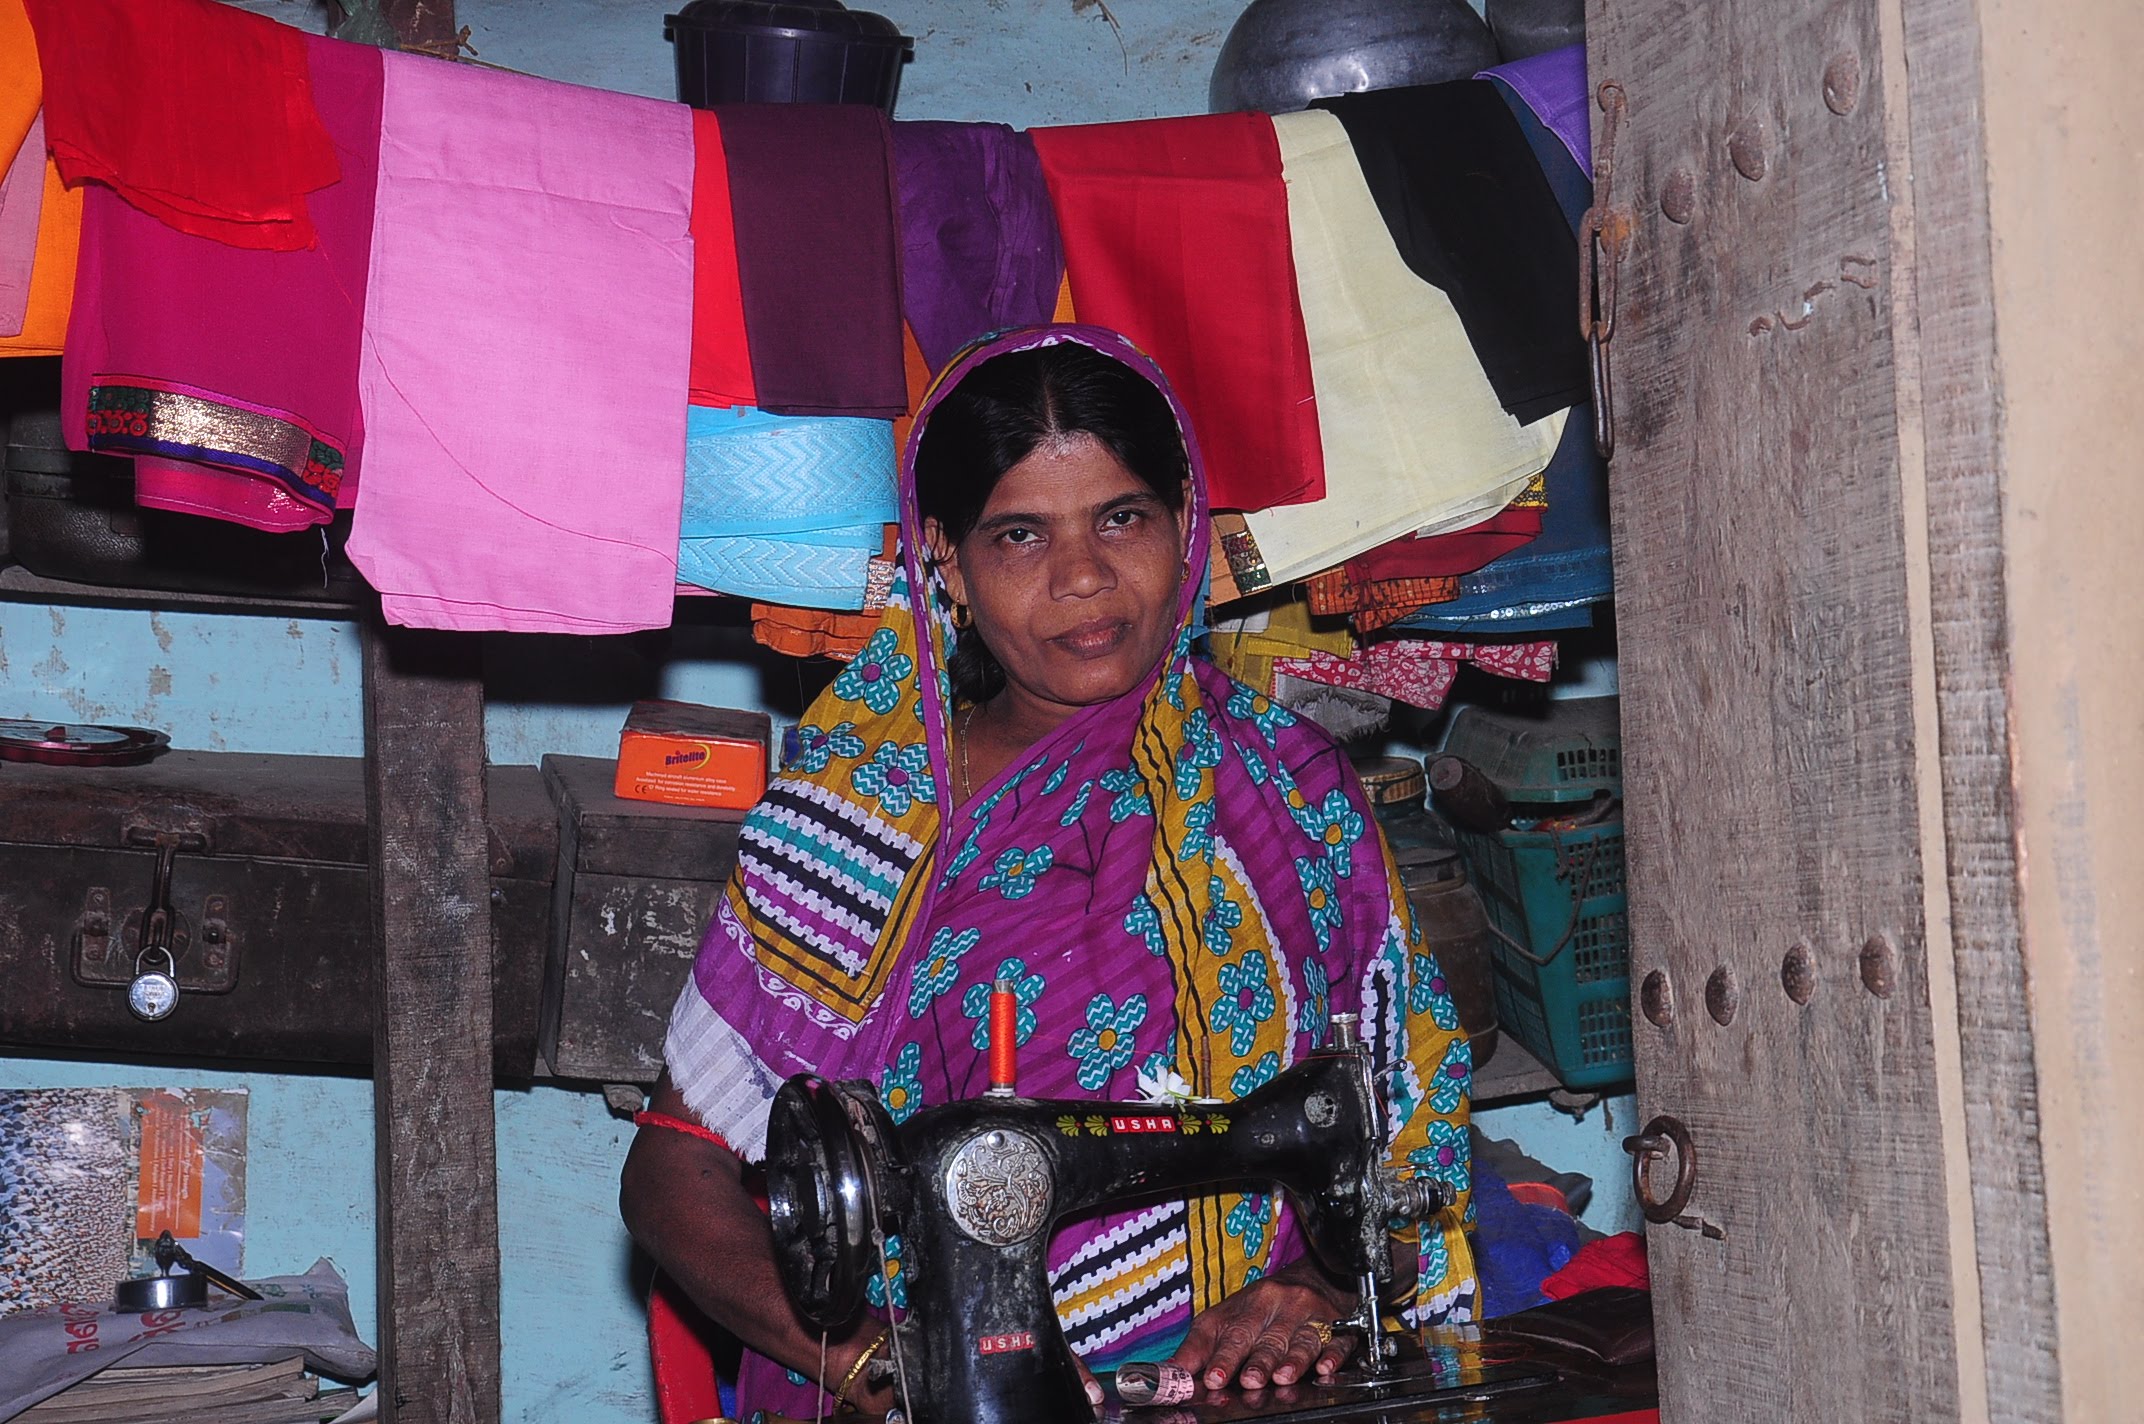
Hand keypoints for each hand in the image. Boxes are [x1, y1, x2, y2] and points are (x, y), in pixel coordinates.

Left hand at [1167, 1259, 1356, 1392]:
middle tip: (1249, 1380)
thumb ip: (1199, 1347)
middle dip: (1258, 1361)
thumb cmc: (1262, 1307)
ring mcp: (1310, 1316)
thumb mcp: (1224, 1319)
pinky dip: (1332, 1355)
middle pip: (1268, 1337)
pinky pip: (1336, 1341)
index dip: (1224, 1357)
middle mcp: (1280, 1307)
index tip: (1214, 1377)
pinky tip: (1325, 1366)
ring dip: (1292, 1360)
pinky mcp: (1337, 1328)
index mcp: (1250, 1305)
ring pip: (1301, 1340)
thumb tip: (1173, 1373)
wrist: (1311, 1279)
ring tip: (1282, 1377)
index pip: (1234, 1332)